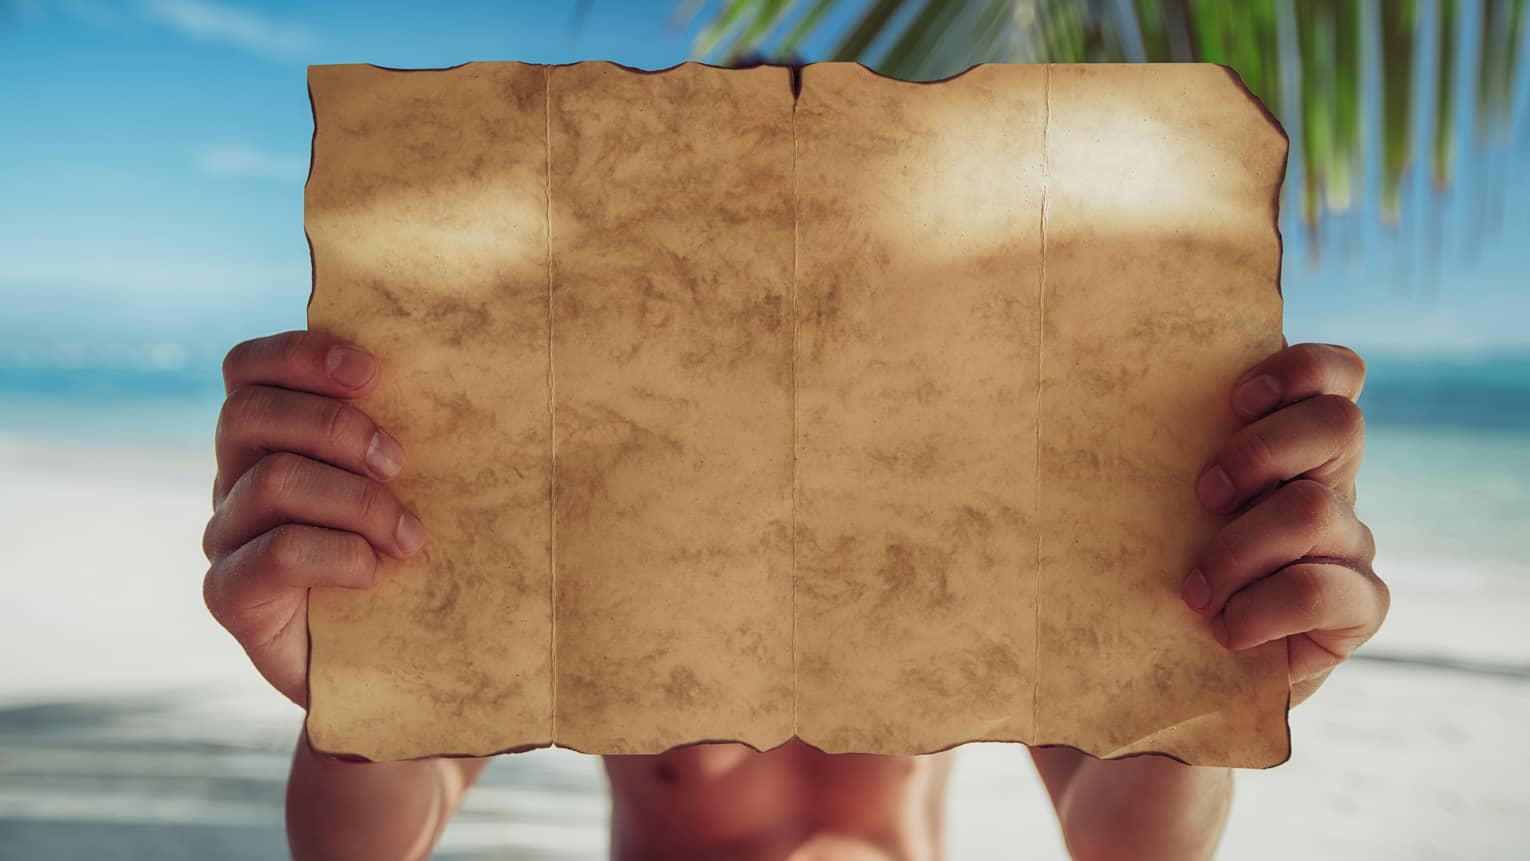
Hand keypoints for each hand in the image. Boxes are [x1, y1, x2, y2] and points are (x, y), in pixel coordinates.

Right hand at [202, 331, 425, 705]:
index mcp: (270, 438)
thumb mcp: (412, 489)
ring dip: (356, 501)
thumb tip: (474, 371)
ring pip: (270, 480)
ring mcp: (227, 538)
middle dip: (336, 427)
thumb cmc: (410, 564)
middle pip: (249, 412)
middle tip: (400, 463)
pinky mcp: (230, 595)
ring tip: (409, 536)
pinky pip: (275, 553)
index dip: (301, 355)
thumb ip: (407, 438)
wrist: (388, 667)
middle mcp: (235, 479)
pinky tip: (375, 573)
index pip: (249, 369)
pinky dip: (338, 555)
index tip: (373, 372)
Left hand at [1182, 342, 1388, 706]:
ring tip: (1194, 590)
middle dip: (1262, 451)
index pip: (1333, 375)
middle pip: (1339, 425)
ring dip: (1240, 547)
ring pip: (1316, 510)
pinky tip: (1226, 629)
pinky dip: (1262, 609)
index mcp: (1289, 443)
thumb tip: (1079, 386)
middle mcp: (1329, 482)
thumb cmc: (1153, 570)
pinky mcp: (1357, 607)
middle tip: (1203, 494)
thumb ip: (1155, 449)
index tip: (1234, 399)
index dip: (1298, 370)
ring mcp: (1349, 544)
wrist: (1176, 672)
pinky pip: (1324, 591)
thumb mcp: (1154, 504)